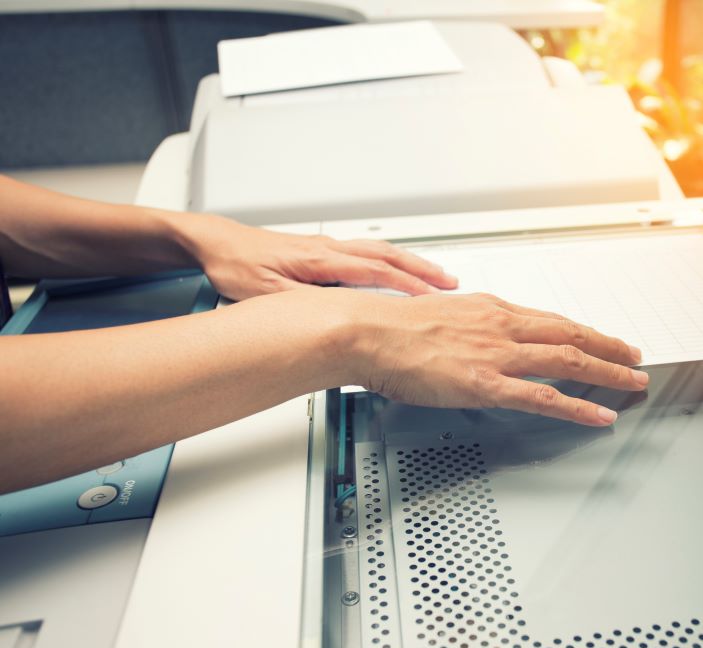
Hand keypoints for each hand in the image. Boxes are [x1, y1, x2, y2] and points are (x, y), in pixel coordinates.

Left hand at [175, 214, 457, 300]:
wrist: (216, 241)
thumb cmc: (235, 264)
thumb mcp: (262, 293)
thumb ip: (299, 304)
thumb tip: (330, 316)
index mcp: (320, 260)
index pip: (375, 272)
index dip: (406, 286)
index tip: (431, 298)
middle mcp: (329, 249)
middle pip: (387, 256)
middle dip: (422, 270)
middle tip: (450, 283)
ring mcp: (327, 247)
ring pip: (380, 251)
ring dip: (410, 263)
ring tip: (434, 276)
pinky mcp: (321, 250)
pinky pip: (367, 252)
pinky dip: (391, 260)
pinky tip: (396, 269)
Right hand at [348, 292, 647, 425]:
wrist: (369, 332)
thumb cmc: (392, 325)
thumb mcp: (438, 313)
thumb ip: (465, 325)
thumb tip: (472, 333)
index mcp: (490, 309)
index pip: (549, 319)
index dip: (582, 330)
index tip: (601, 337)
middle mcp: (502, 327)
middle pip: (570, 333)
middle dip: (609, 346)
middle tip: (634, 356)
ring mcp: (498, 355)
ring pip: (568, 360)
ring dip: (607, 371)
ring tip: (633, 381)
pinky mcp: (487, 384)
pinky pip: (544, 397)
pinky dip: (578, 406)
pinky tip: (599, 414)